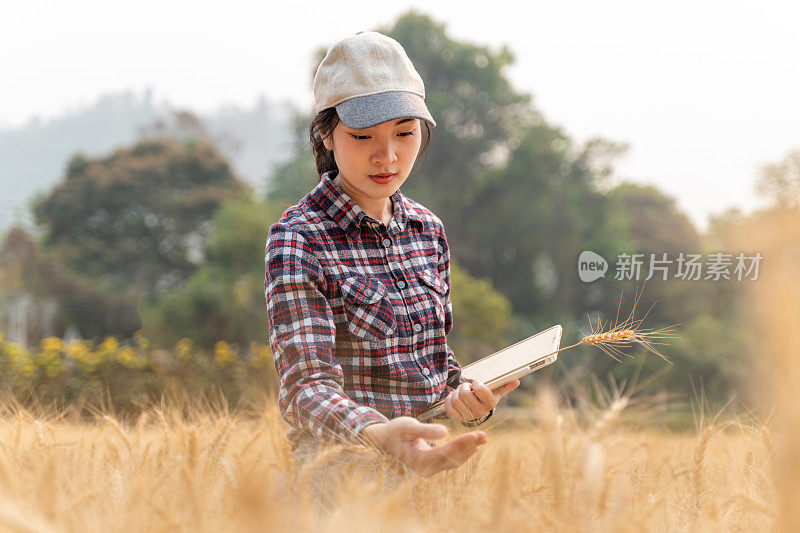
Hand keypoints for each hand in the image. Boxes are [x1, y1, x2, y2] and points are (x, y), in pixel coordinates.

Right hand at [360, 417, 486, 476]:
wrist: (385, 440)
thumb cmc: (395, 431)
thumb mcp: (408, 426)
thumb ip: (425, 430)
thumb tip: (444, 432)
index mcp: (419, 460)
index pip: (446, 453)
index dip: (462, 444)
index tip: (475, 435)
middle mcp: (425, 469)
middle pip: (453, 459)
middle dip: (469, 446)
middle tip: (484, 435)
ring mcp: (429, 470)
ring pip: (454, 461)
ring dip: (469, 450)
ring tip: (483, 438)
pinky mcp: (433, 466)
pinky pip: (451, 461)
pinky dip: (463, 452)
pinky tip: (473, 446)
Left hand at [444, 379, 519, 422]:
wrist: (477, 406)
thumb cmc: (487, 394)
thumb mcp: (496, 389)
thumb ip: (506, 384)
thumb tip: (517, 381)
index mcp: (490, 403)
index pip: (480, 389)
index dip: (476, 383)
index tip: (476, 383)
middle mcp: (480, 412)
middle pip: (464, 394)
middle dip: (464, 387)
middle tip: (467, 387)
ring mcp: (468, 416)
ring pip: (455, 399)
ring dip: (456, 392)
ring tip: (462, 393)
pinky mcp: (457, 418)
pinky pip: (448, 407)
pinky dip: (449, 399)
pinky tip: (454, 398)